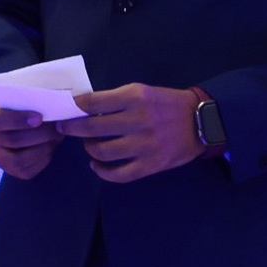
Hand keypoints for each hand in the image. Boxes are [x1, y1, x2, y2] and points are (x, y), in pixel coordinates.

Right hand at [0, 93, 55, 180]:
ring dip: (43, 148)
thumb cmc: (28, 98)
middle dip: (40, 135)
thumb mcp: (26, 89)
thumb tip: (54, 98)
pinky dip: (42, 159)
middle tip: (58, 127)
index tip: (39, 118)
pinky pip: (25, 170)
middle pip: (12, 140)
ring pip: (18, 160)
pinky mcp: (8, 167)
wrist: (23, 114)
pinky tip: (50, 146)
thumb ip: (34, 93)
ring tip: (56, 137)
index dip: (18, 120)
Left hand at [68, 84, 202, 181]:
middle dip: (72, 128)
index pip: (93, 102)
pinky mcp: (151, 164)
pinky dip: (102, 171)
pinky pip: (118, 174)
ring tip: (90, 145)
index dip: (74, 107)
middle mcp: (139, 120)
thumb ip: (116, 100)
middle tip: (66, 128)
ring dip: (89, 149)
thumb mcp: (142, 92)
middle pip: (92, 128)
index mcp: (135, 97)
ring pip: (102, 152)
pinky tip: (97, 166)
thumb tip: (83, 109)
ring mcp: (145, 145)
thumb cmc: (167, 104)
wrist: (201, 122)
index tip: (65, 110)